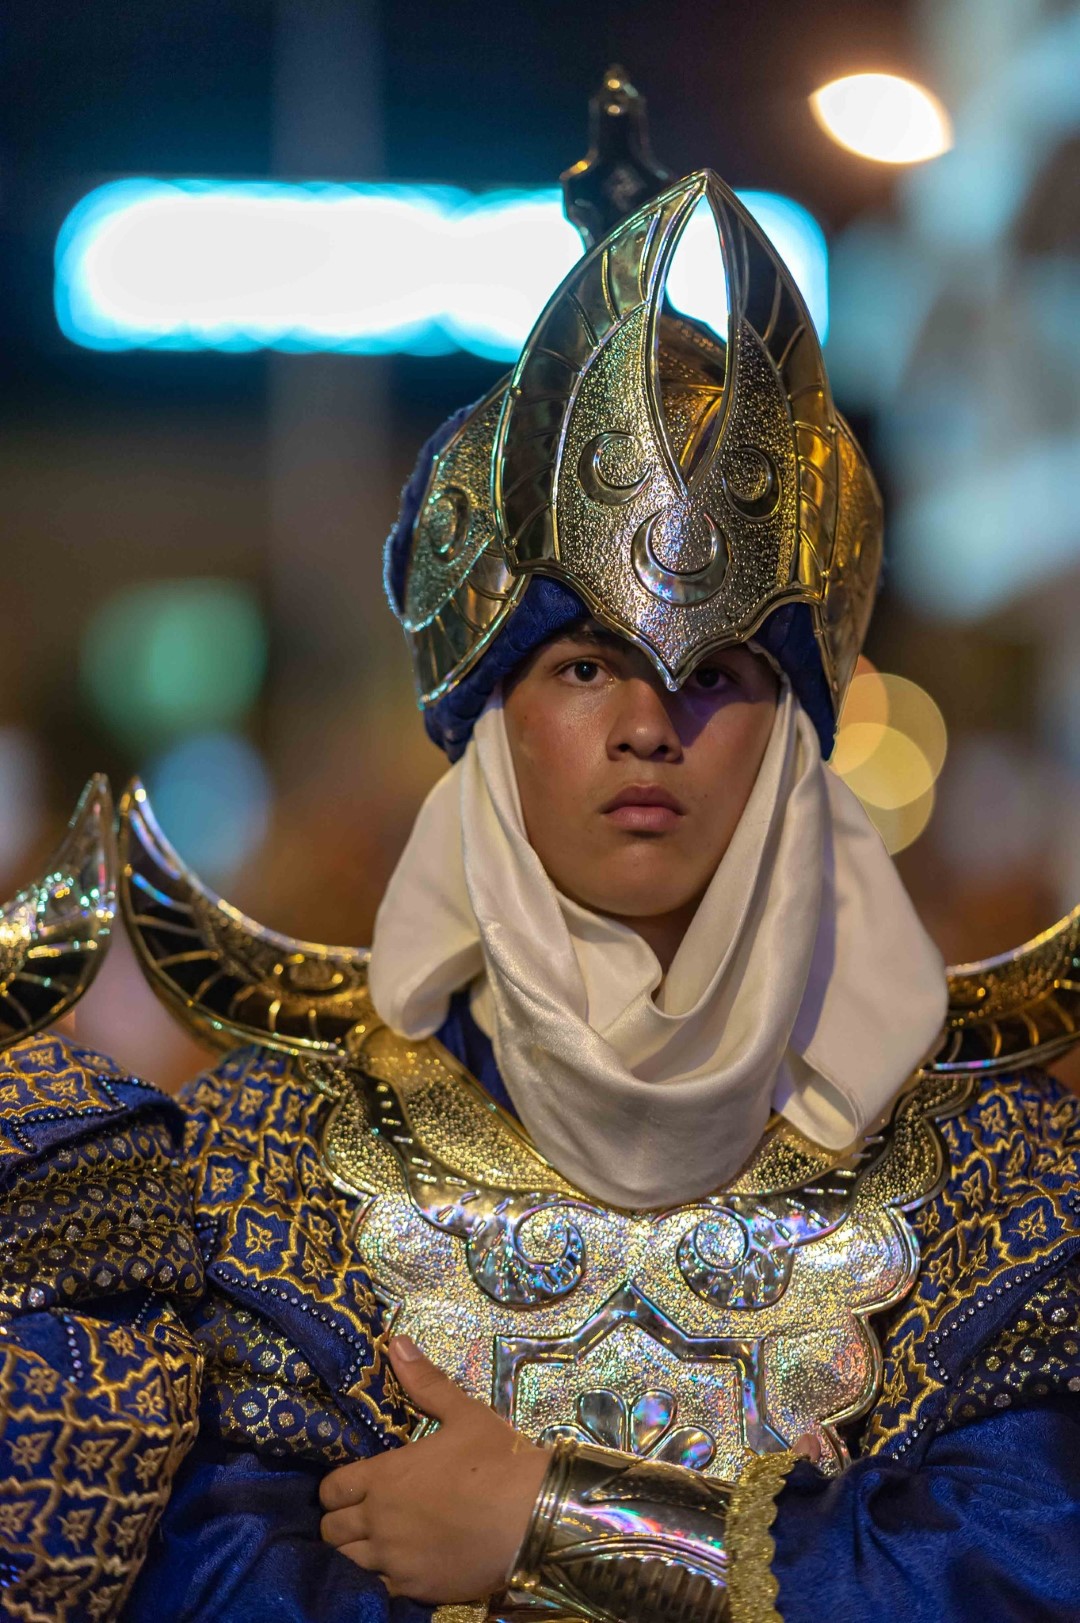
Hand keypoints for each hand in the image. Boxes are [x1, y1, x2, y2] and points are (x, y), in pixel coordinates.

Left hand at [319, 1336, 550, 1603]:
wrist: (530, 1517)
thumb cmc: (495, 1460)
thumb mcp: (463, 1414)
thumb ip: (425, 1383)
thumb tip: (397, 1343)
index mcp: (384, 1477)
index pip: (331, 1490)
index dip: (335, 1489)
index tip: (350, 1488)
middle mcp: (379, 1520)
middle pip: (330, 1530)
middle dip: (338, 1523)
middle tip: (360, 1518)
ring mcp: (394, 1559)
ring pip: (345, 1563)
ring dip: (352, 1554)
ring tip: (371, 1547)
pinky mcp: (414, 1588)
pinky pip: (374, 1591)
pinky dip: (375, 1582)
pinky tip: (392, 1573)